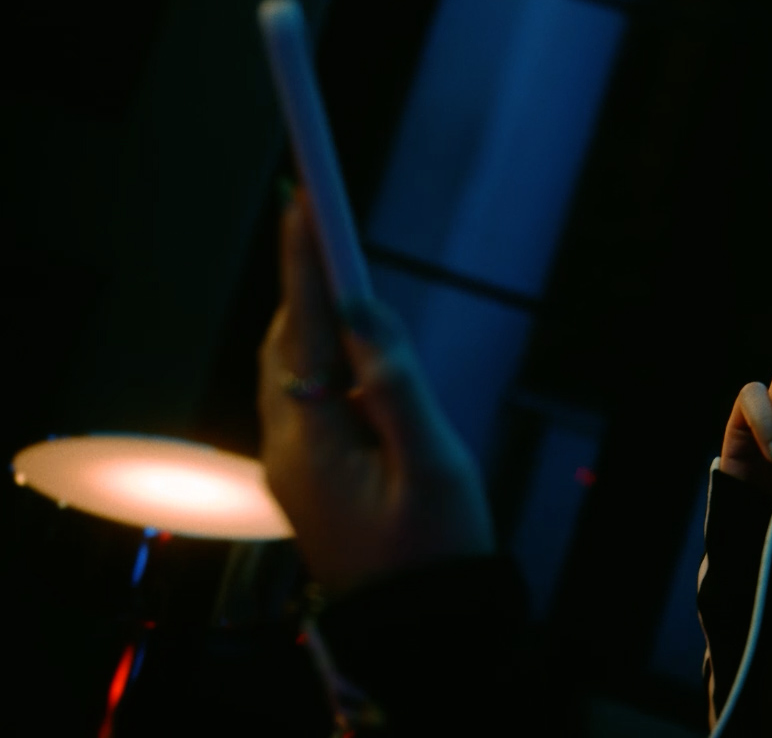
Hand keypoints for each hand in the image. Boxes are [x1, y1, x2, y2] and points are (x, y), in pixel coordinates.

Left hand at [257, 190, 494, 595]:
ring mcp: (295, 463)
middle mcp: (288, 446)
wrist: (426, 624)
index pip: (303, 326)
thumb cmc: (437, 549)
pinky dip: (320, 351)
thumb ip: (396, 384)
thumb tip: (362, 313)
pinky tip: (347, 339)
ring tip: (331, 258)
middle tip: (317, 211)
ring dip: (310, 312)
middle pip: (285, 340)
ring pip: (292, 367)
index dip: (304, 258)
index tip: (302, 196)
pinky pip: (307, 395)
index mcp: (312, 440)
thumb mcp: (432, 464)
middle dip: (301, 275)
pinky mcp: (312, 474)